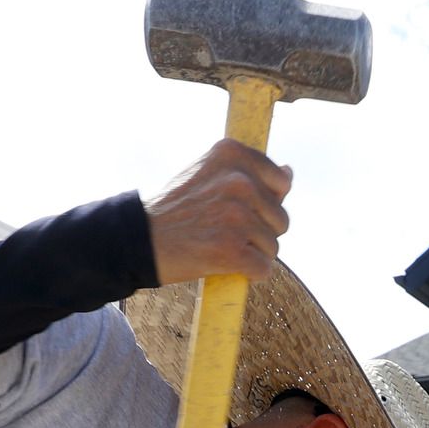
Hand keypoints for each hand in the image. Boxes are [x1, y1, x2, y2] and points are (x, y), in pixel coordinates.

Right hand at [146, 139, 290, 284]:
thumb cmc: (178, 210)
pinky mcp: (232, 249)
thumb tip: (289, 173)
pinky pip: (264, 269)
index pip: (281, 182)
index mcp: (233, 153)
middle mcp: (238, 180)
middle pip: (281, 218)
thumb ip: (250, 174)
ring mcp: (236, 215)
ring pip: (273, 246)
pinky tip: (223, 263)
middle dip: (259, 231)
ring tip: (218, 245)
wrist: (139, 239)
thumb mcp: (210, 175)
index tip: (232, 207)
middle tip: (221, 230)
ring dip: (252, 253)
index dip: (262, 203)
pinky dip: (248, 274)